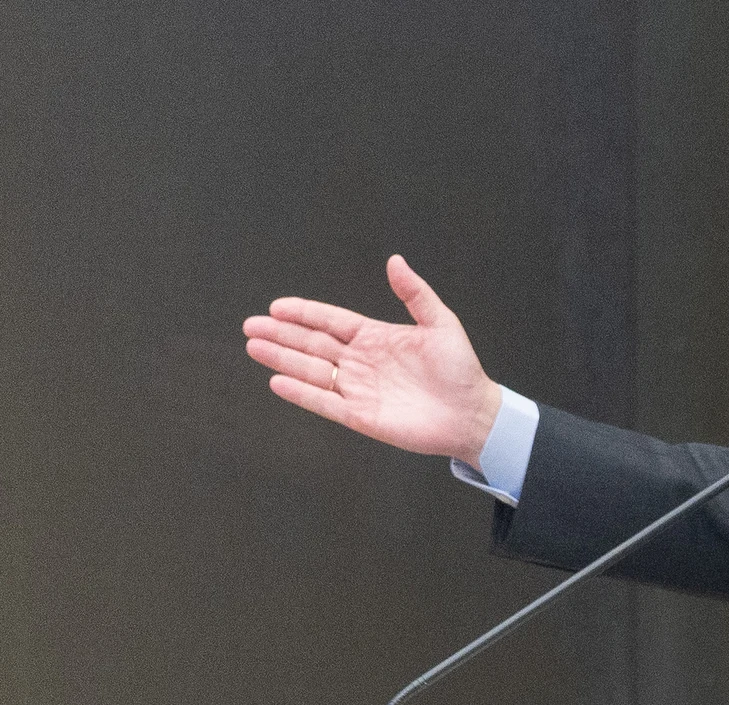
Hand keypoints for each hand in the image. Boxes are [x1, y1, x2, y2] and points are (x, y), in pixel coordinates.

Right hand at [244, 255, 502, 465]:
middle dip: (282, 334)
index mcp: (376, 338)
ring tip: (254, 347)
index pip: (331, 322)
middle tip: (251, 325)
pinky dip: (302, 393)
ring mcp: (359, 389)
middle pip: (313, 345)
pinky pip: (325, 402)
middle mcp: (362, 362)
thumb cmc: (461, 370)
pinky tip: (278, 381)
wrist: (473, 413)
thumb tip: (395, 261)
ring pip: (313, 371)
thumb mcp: (440, 324)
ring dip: (283, 359)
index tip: (277, 306)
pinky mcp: (361, 416)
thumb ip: (415, 293)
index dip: (304, 313)